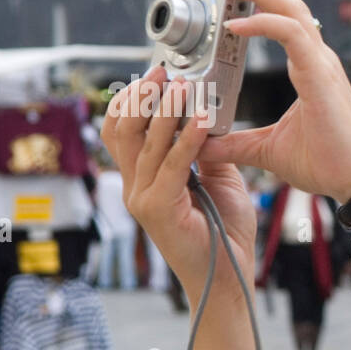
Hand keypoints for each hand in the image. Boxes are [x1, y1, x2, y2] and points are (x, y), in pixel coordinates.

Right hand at [101, 67, 256, 301]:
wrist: (227, 278)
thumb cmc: (224, 232)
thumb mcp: (218, 181)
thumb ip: (207, 152)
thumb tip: (208, 117)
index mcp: (144, 179)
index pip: (123, 131)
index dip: (134, 99)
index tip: (156, 74)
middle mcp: (135, 187)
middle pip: (125, 131)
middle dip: (142, 96)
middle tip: (162, 71)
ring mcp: (142, 199)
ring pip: (146, 144)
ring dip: (165, 112)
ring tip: (182, 86)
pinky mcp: (158, 210)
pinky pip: (173, 166)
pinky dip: (187, 140)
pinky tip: (202, 120)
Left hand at [196, 0, 350, 201]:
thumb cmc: (327, 164)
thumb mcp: (268, 151)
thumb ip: (237, 143)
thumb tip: (203, 145)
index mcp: (310, 69)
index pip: (284, 19)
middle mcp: (318, 59)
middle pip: (287, 3)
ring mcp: (322, 65)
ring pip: (290, 10)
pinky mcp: (322, 76)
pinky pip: (292, 35)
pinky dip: (264, 24)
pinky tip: (236, 24)